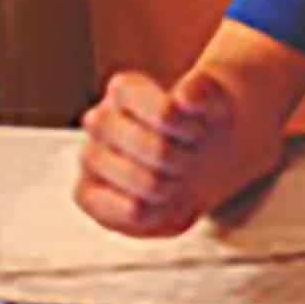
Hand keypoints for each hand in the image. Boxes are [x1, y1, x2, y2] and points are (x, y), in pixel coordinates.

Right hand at [73, 69, 270, 236]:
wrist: (196, 156)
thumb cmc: (203, 124)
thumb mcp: (217, 101)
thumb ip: (203, 93)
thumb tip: (183, 98)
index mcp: (126, 89)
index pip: (165, 115)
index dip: (193, 130)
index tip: (199, 130)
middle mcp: (100, 119)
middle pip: (158, 151)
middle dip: (186, 159)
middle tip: (189, 158)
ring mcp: (90, 156)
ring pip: (147, 183)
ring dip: (176, 186)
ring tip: (177, 180)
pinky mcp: (87, 193)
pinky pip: (123, 213)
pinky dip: (158, 214)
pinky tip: (162, 202)